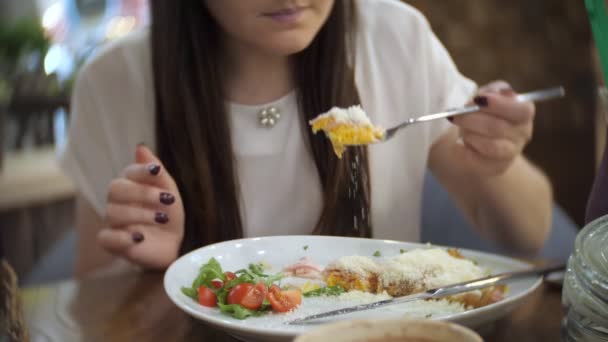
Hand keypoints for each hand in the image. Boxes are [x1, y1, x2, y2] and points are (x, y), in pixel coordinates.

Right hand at [98, 144, 184, 268]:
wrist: (174, 245)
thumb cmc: (169, 214)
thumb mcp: (169, 192)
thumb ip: (156, 173)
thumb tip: (140, 146)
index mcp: (131, 186)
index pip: (128, 173)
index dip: (141, 170)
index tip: (157, 171)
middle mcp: (118, 201)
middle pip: (115, 189)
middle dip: (142, 193)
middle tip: (166, 199)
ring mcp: (113, 222)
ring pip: (113, 212)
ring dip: (140, 214)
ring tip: (162, 219)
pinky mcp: (112, 243)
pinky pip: (105, 237)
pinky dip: (121, 237)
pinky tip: (139, 237)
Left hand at [450, 80, 534, 175]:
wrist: (478, 137)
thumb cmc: (485, 112)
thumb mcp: (487, 96)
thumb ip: (490, 91)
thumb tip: (488, 94)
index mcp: (524, 113)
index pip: (522, 110)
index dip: (499, 104)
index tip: (477, 99)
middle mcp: (522, 134)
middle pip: (498, 127)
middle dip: (471, 119)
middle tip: (455, 115)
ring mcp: (511, 153)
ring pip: (489, 145)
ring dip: (469, 134)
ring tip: (461, 129)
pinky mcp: (497, 167)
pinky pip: (478, 158)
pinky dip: (466, 148)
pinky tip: (463, 142)